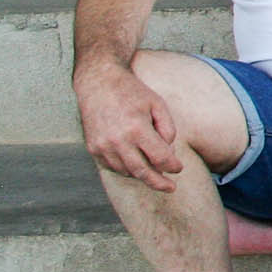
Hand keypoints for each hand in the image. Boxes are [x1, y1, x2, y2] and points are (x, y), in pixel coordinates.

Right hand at [76, 63, 183, 191]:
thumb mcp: (158, 104)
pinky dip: (125, 169)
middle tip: (170, 188)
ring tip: (154, 173)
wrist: (98, 83)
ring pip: (126, 171)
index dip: (173, 166)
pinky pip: (112, 167)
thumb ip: (168, 129)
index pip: (160, 158)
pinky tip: (135, 165)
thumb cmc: (132, 93)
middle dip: (159, 183)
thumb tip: (169, 153)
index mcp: (137, 129)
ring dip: (142, 175)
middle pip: (142, 172)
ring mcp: (102, 146)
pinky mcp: (93, 148)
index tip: (179, 168)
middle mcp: (117, 141)